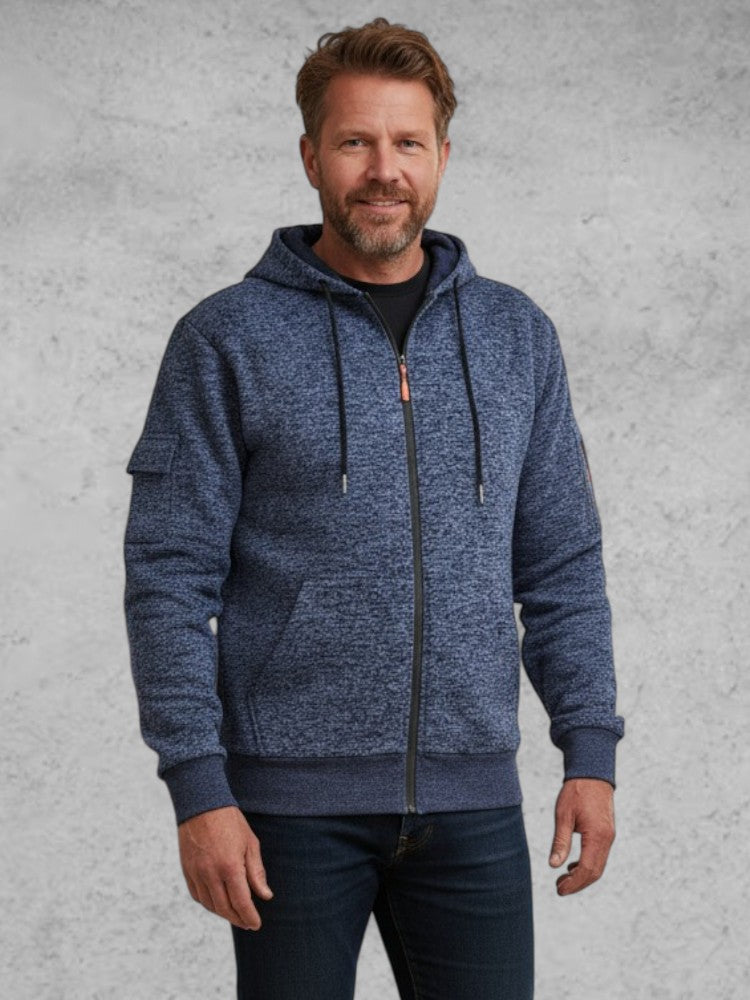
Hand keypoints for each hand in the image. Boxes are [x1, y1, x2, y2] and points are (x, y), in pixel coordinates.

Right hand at [177, 805, 273, 929]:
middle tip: (248, 923)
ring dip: (224, 914)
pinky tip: (218, 903)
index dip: (250, 917)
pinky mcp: (187, 871)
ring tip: (236, 914)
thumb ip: (257, 872)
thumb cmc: (230, 822)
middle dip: (238, 919)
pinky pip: (198, 895)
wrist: (202, 805)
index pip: (241, 902)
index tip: (256, 925)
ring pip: (210, 905)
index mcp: (230, 867)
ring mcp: (196, 873)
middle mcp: (211, 874)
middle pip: (225, 908)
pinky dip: (209, 903)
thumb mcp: (250, 843)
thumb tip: (265, 896)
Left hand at [548, 777, 615, 895]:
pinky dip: (587, 865)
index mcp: (597, 836)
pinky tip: (572, 866)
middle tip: (559, 888)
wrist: (593, 774)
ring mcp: (609, 837)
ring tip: (563, 880)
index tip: (559, 889)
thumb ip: (560, 841)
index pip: (587, 869)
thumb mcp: (563, 815)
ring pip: (598, 865)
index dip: (574, 883)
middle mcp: (607, 839)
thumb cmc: (576, 792)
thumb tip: (554, 865)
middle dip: (578, 884)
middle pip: (595, 872)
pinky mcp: (606, 833)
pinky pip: (599, 856)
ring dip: (582, 876)